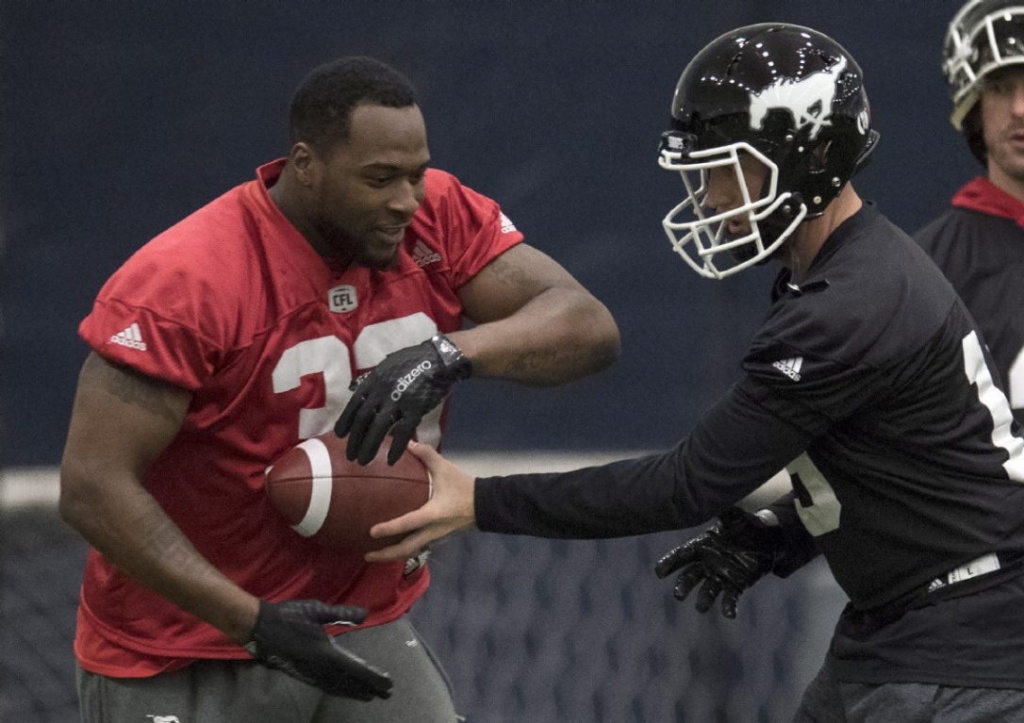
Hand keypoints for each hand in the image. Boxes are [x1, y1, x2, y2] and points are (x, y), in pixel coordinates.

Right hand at [245, 599, 392, 699]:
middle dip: (369, 689)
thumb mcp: (318, 610)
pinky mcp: (301, 675)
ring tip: (369, 696)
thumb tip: (366, 614)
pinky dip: (338, 691)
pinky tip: (341, 691)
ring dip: (354, 692)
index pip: (357, 670)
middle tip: (386, 694)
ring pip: (337, 688)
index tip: (388, 684)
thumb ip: (343, 614)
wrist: (260, 627)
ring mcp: (310, 673)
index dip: (374, 678)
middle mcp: (320, 668)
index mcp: (326, 653)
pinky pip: (324, 687)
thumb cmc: (289, 615)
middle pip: (350, 683)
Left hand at [336, 334, 471, 465]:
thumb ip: (374, 379)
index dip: (345, 421)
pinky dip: (396, 448)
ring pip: (379, 428)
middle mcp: (382, 390)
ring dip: (369, 447)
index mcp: (374, 380)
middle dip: (355, 439)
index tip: (340, 435)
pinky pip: (403, 432)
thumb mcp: (387, 365)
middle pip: (363, 419)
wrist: (439, 359)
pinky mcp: (416, 408)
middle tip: (350, 456)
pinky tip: (391, 460)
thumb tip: (358, 389)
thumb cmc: (413, 361)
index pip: (354, 404)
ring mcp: (399, 400)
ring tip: (363, 461)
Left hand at [364, 441, 475, 561]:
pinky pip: (418, 546)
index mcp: (432, 514)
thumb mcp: (445, 469)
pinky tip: (396, 543)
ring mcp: (436, 536)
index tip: (372, 531)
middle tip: (366, 555)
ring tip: (377, 554)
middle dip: (386, 554)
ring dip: (394, 554)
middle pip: (407, 549)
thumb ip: (427, 455)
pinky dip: (404, 548)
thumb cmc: (464, 487)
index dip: (389, 528)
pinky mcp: (438, 536)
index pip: (408, 523)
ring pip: (412, 550)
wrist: (485, 503)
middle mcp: (432, 530)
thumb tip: (408, 443)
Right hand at [654, 508, 781, 618]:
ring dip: (703, 600)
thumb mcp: (734, 517)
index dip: (669, 563)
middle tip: (678, 595)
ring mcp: (721, 576)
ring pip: (708, 590)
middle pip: (690, 576)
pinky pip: (730, 598)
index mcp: (702, 546)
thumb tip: (712, 497)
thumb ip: (723, 510)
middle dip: (684, 585)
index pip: (682, 556)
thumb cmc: (746, 526)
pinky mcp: (736, 585)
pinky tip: (730, 615)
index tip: (659, 572)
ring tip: (700, 608)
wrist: (766, 539)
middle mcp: (708, 563)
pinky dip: (728, 607)